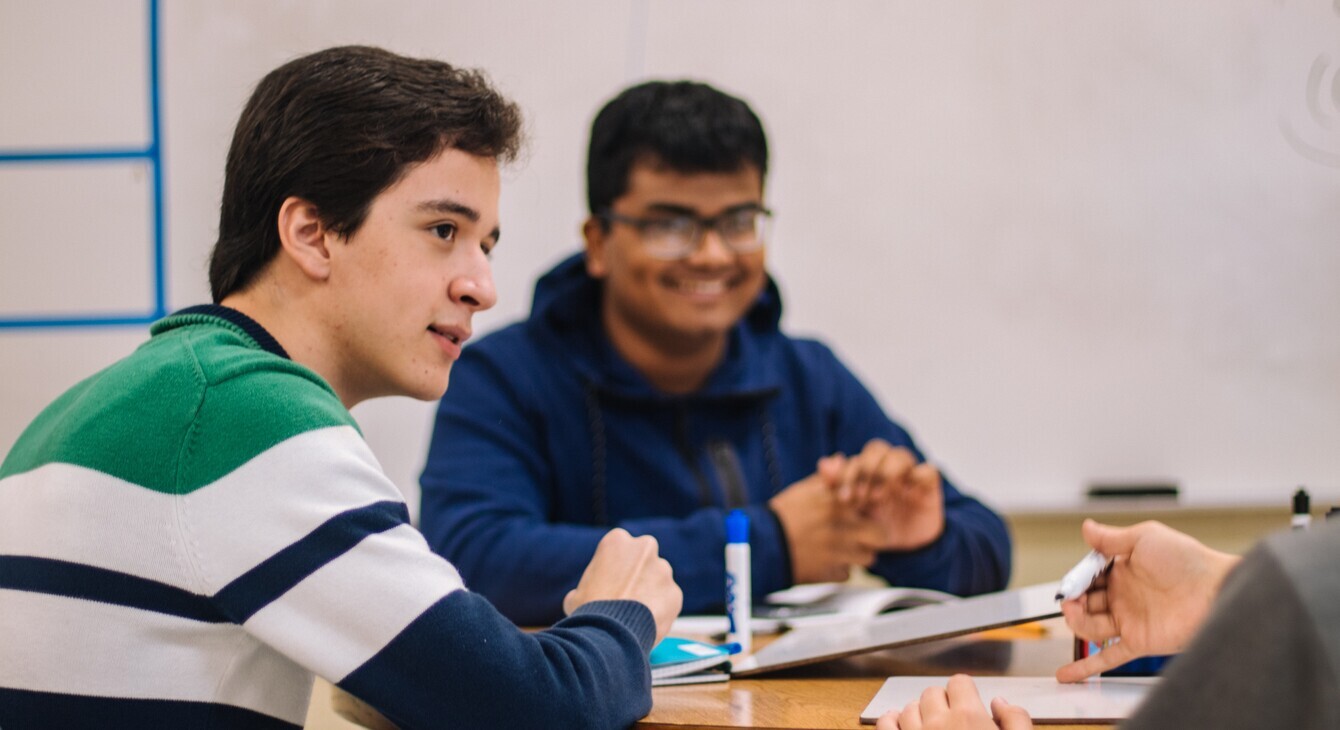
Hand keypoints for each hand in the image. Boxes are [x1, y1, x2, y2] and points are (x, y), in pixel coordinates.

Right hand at [563, 528, 682, 645]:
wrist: (609, 634)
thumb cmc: (588, 612)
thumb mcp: (577, 594)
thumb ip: (590, 587)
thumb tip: (587, 596)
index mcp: (617, 541)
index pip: (619, 549)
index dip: (614, 568)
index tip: (611, 583)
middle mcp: (644, 548)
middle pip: (643, 560)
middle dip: (638, 574)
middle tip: (626, 597)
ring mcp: (663, 570)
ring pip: (658, 580)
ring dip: (650, 593)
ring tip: (634, 616)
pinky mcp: (675, 592)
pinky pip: (667, 601)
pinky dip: (660, 611)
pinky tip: (645, 624)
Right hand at [769, 464, 885, 583]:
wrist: (759, 545)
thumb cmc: (782, 515)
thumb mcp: (803, 490)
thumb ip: (826, 477)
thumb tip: (842, 459)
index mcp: (837, 503)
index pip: (874, 504)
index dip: (872, 508)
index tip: (864, 510)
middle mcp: (842, 527)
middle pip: (880, 535)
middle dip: (873, 536)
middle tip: (860, 535)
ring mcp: (838, 553)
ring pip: (868, 557)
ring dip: (858, 554)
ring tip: (842, 549)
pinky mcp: (829, 574)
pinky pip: (847, 574)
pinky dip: (839, 570)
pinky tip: (826, 562)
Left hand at [833, 439, 944, 550]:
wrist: (902, 547)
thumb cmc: (872, 527)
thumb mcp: (852, 512)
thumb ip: (835, 486)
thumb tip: (824, 463)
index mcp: (867, 471)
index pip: (857, 458)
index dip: (848, 474)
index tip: (842, 498)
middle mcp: (887, 467)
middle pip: (877, 448)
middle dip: (865, 470)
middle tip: (860, 497)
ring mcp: (909, 474)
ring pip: (901, 455)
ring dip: (886, 472)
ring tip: (878, 497)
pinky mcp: (929, 486)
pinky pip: (929, 470)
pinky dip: (919, 476)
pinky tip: (907, 493)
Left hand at [874, 674, 1032, 729]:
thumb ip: (1017, 721)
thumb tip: (1001, 703)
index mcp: (970, 718)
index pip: (960, 682)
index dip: (965, 692)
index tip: (969, 704)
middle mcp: (938, 724)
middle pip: (932, 693)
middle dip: (942, 703)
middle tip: (953, 720)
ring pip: (908, 707)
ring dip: (918, 714)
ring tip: (930, 728)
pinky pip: (885, 725)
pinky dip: (890, 721)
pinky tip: (899, 725)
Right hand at [1055, 519, 1239, 682]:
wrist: (1216, 591)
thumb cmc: (1187, 561)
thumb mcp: (1145, 538)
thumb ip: (1111, 538)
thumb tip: (1086, 528)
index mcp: (1122, 571)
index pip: (1087, 577)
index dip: (1076, 579)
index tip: (1072, 581)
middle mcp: (1123, 597)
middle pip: (1085, 602)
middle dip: (1072, 600)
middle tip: (1071, 599)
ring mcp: (1129, 620)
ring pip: (1090, 627)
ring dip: (1076, 622)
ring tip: (1074, 614)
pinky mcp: (1138, 642)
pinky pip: (1108, 657)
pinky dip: (1086, 667)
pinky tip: (1066, 674)